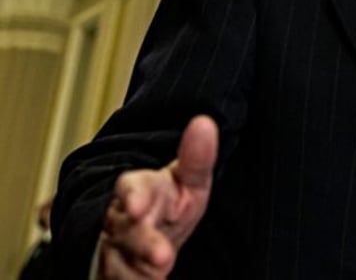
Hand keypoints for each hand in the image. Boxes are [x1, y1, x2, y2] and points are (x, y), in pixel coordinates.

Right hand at [97, 115, 217, 278]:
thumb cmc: (168, 204)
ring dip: (135, 272)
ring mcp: (116, 252)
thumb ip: (197, 157)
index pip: (131, 188)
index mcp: (139, 190)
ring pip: (117, 264)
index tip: (138, 205)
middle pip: (127, 232)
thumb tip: (205, 123)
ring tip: (159, 270)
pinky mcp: (116, 276)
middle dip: (143, 243)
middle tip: (163, 255)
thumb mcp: (188, 180)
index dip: (134, 196)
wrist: (149, 237)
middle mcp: (122, 222)